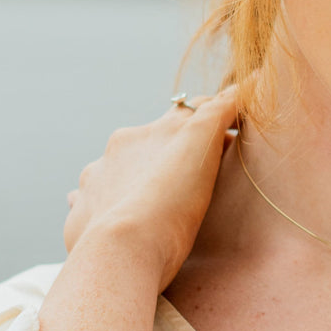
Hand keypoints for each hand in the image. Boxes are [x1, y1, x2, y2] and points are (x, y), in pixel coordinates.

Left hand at [64, 89, 238, 291]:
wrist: (122, 252)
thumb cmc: (170, 204)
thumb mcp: (201, 145)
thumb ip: (219, 109)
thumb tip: (248, 78)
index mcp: (148, 132)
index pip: (187, 114)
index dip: (211, 119)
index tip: (229, 134)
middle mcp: (118, 150)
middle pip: (152, 139)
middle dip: (170, 149)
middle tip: (193, 171)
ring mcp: (96, 181)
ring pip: (116, 167)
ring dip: (133, 174)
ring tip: (151, 197)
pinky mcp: (82, 214)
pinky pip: (91, 201)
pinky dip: (104, 203)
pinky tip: (114, 215)